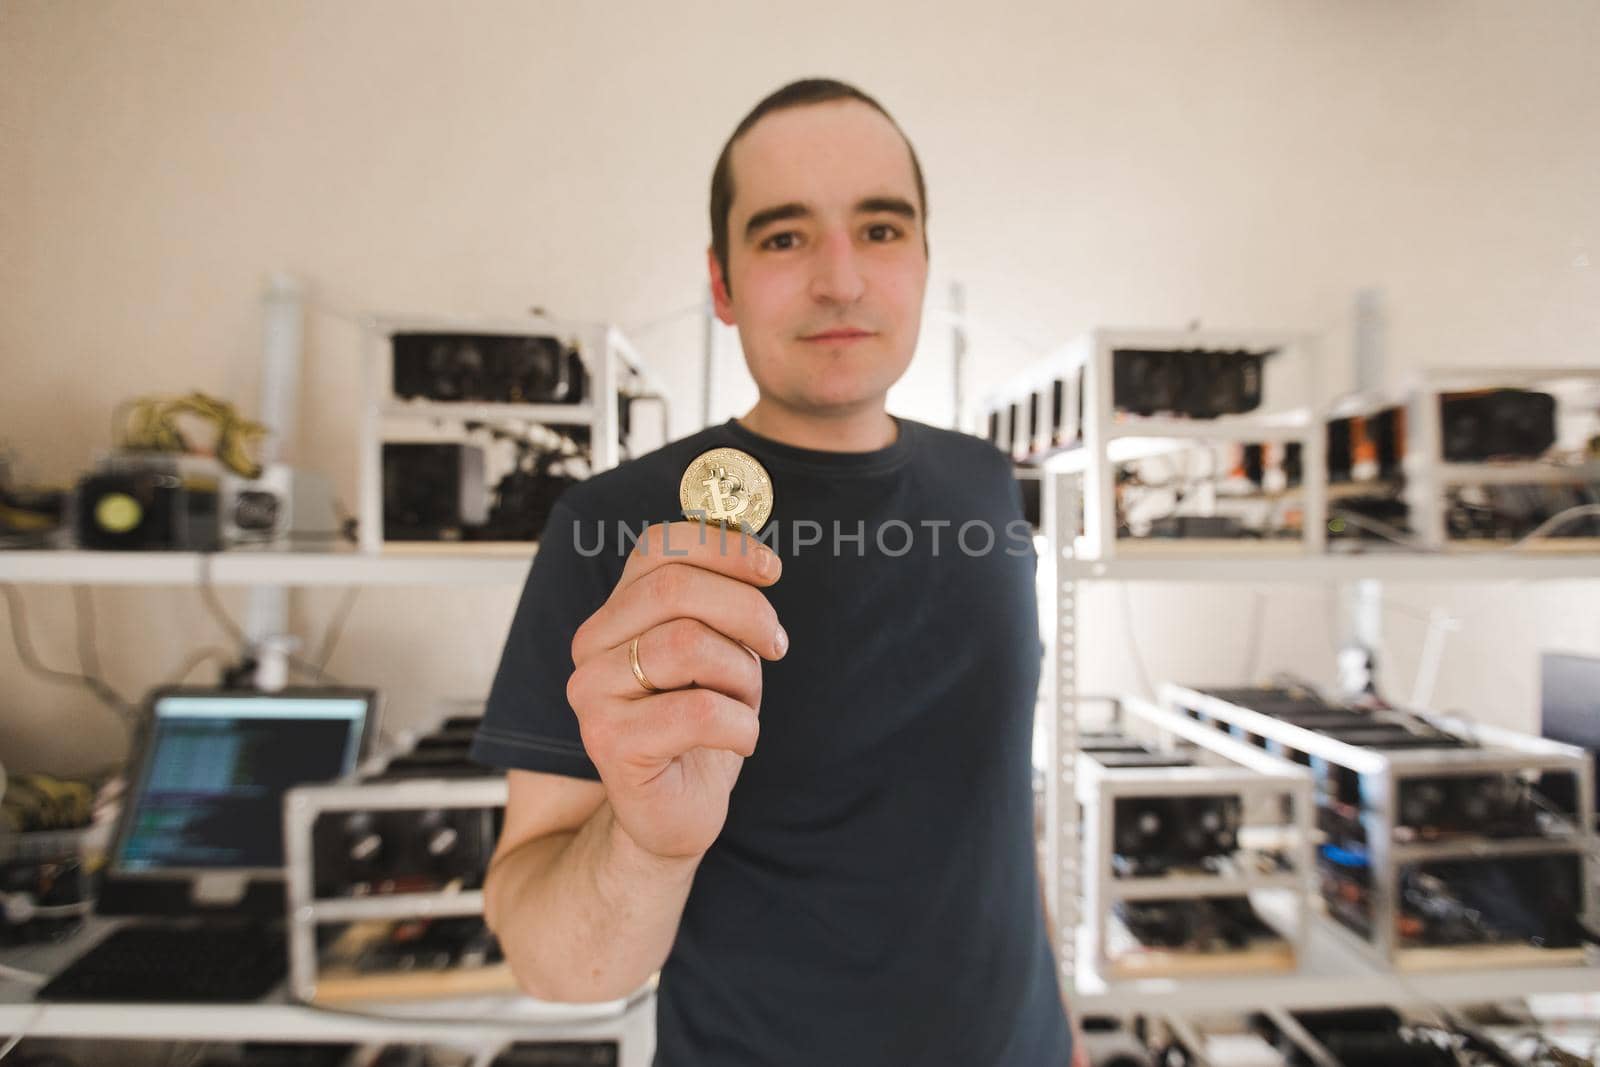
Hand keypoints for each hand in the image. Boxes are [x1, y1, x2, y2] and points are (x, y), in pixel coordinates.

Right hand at [567, 521, 785, 860]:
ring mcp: (593, 694)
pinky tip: (739, 739)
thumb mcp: (718, 651)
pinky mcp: (610, 741)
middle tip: (774, 647)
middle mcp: (592, 646)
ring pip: (689, 646)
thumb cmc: (700, 725)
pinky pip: (699, 712)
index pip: (660, 546)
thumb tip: (756, 554)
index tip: (771, 571)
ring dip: (741, 676)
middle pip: (676, 589)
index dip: (723, 547)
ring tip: (743, 703)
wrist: (674, 810)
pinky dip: (741, 725)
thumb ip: (720, 603)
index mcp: (616, 613)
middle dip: (746, 611)